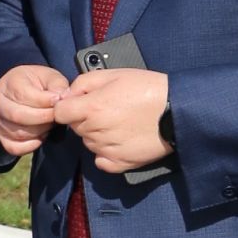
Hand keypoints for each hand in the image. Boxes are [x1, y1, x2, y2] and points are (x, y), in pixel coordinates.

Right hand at [0, 61, 71, 154]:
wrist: (28, 90)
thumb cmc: (40, 83)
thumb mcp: (50, 77)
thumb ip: (58, 85)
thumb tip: (62, 98)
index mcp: (10, 82)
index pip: (23, 95)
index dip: (44, 101)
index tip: (59, 101)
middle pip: (18, 116)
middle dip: (43, 118)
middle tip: (56, 115)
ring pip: (18, 133)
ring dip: (39, 131)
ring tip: (49, 123)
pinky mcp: (1, 135)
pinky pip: (13, 147)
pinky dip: (30, 146)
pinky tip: (40, 136)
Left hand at [53, 68, 170, 173]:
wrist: (178, 109)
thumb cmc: (147, 88)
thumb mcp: (113, 74)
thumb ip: (83, 83)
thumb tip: (67, 96)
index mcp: (91, 108)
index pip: (59, 113)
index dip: (68, 106)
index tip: (81, 103)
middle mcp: (95, 131)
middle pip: (76, 127)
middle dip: (85, 118)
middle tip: (109, 109)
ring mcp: (107, 149)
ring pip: (89, 142)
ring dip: (97, 134)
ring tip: (121, 122)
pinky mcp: (120, 162)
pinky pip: (102, 161)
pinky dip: (106, 153)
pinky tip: (120, 141)